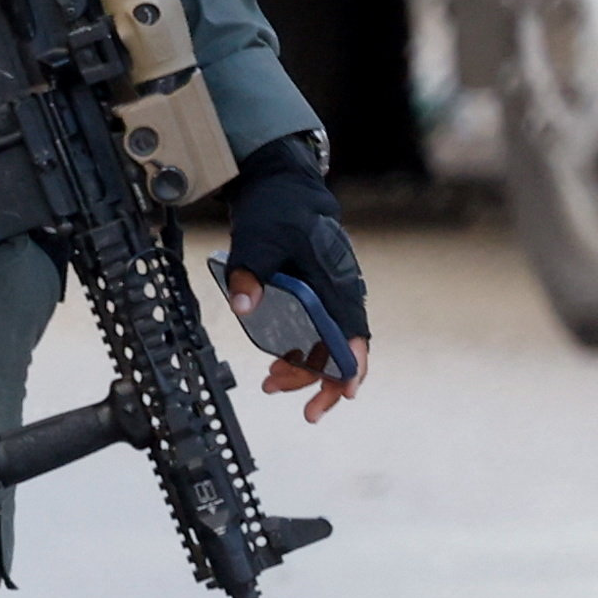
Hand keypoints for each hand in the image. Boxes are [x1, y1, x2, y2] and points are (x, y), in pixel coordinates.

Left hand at [217, 136, 370, 414]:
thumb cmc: (279, 210)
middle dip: (324, 382)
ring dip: (302, 369)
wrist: (280, 185)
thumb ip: (250, 273)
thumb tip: (245, 307)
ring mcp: (323, 295)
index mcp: (334, 283)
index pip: (352, 332)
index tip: (347, 391)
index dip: (352, 365)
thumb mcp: (258, 238)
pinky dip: (294, 350)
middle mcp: (335, 293)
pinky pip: (307, 332)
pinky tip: (275, 364)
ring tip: (272, 386)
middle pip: (338, 348)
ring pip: (320, 344)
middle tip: (308, 412)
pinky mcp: (307, 295)